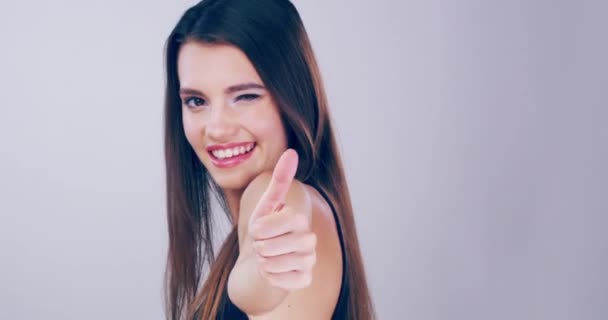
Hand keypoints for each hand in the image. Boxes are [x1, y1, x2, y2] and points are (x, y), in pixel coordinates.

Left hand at [248, 149, 316, 290]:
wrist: (263, 260)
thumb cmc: (265, 230)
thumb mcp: (267, 205)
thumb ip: (280, 180)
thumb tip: (292, 151)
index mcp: (300, 219)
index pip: (279, 222)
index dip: (260, 227)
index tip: (258, 229)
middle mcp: (309, 239)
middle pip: (272, 245)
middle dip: (259, 246)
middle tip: (262, 245)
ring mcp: (309, 261)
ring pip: (275, 264)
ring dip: (263, 262)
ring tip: (266, 257)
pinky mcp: (305, 279)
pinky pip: (281, 280)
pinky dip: (270, 276)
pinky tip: (272, 271)